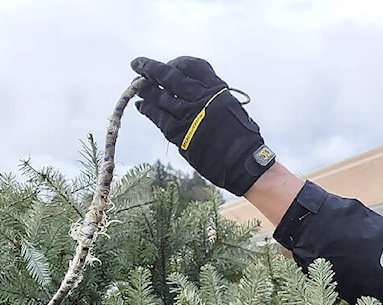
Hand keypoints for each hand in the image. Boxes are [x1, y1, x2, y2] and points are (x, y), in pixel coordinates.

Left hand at [130, 56, 275, 195]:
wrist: (244, 163)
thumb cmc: (241, 137)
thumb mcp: (230, 107)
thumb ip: (212, 95)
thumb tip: (192, 88)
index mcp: (217, 89)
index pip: (191, 65)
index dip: (176, 63)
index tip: (169, 65)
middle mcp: (201, 98)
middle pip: (168, 76)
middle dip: (150, 68)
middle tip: (137, 64)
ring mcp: (189, 116)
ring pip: (158, 96)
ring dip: (144, 90)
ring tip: (137, 87)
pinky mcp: (180, 134)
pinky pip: (157, 117)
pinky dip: (146, 109)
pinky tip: (141, 106)